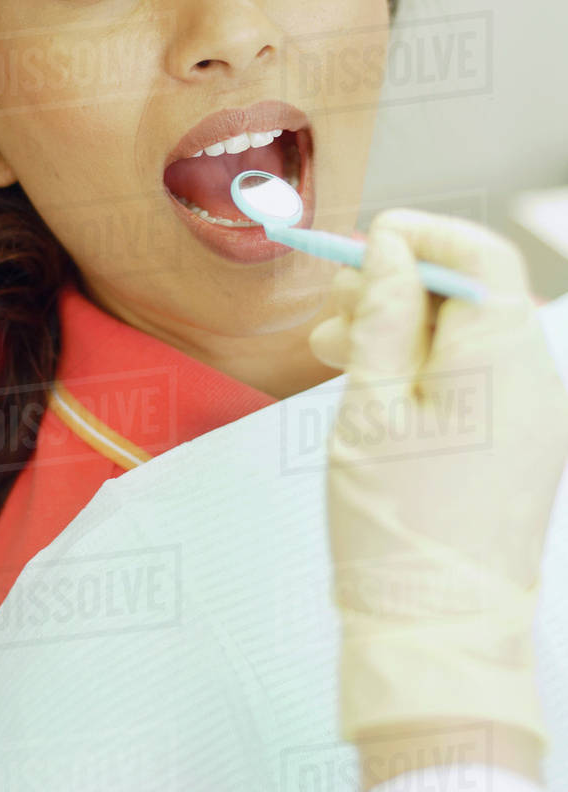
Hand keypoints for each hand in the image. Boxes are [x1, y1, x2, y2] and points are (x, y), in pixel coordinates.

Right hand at [308, 210, 567, 767]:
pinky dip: (426, 368)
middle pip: (472, 294)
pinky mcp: (523, 447)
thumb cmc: (395, 521)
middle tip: (332, 304)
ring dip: (403, 328)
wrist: (437, 636)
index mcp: (504, 357)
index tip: (367, 242)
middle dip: (400, 284)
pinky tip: (372, 388)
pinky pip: (477, 379)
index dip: (423, 233)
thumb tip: (390, 246)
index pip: (480, 253)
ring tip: (334, 350)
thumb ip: (380, 310)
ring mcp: (536, 416)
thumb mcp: (368, 400)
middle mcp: (537, 378)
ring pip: (468, 337)